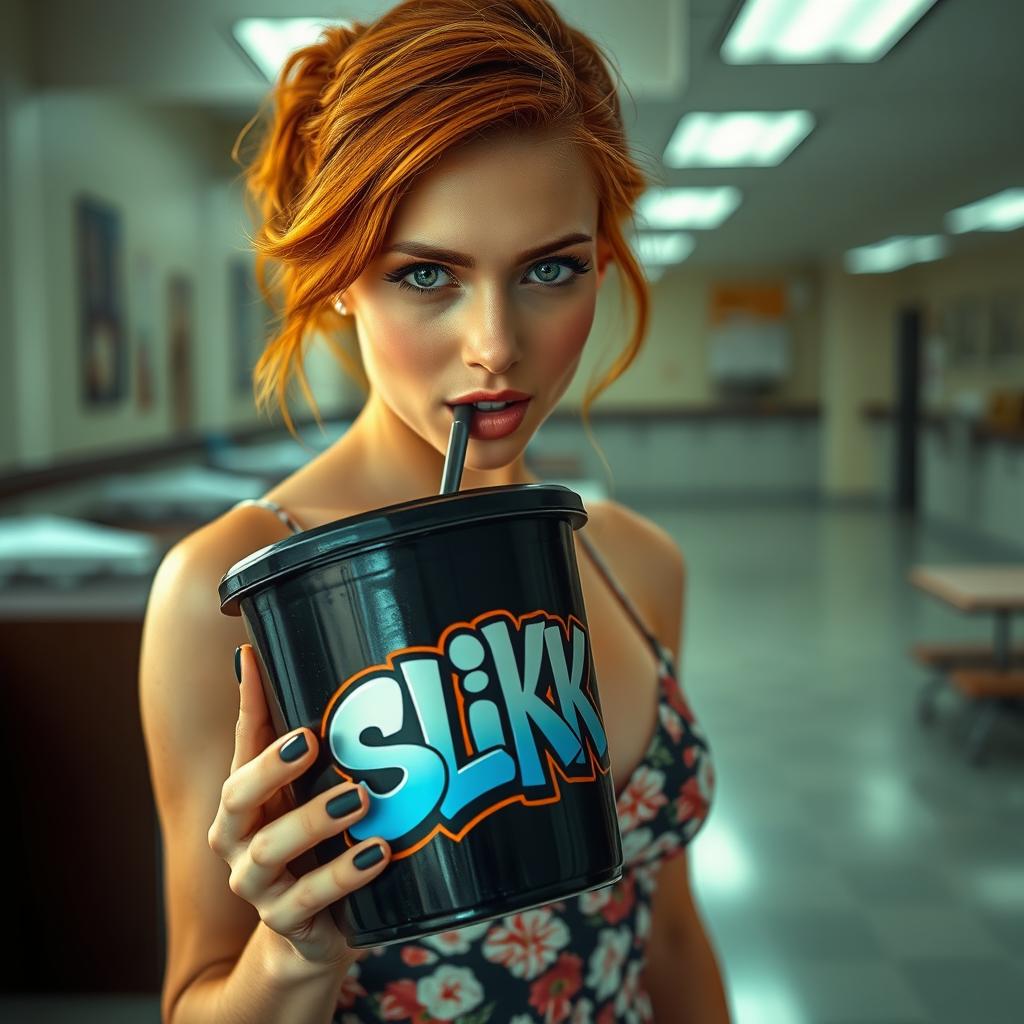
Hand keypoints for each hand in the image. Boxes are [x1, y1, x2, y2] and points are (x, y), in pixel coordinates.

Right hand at [207, 644, 390, 972]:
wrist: (318, 930)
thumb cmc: (315, 843)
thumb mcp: (309, 791)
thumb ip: (304, 740)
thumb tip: (302, 665)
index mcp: (244, 797)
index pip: (241, 743)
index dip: (246, 702)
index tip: (256, 660)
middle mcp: (239, 838)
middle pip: (237, 796)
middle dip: (272, 767)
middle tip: (312, 740)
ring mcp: (258, 883)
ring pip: (270, 849)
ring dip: (315, 820)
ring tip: (360, 797)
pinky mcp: (287, 920)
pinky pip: (308, 900)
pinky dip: (343, 875)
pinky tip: (378, 852)